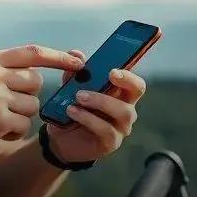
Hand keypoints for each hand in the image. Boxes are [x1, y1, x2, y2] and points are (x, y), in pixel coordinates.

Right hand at [0, 45, 83, 164]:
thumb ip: (0, 69)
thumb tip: (35, 70)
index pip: (32, 52)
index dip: (58, 56)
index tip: (78, 61)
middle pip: (35, 82)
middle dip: (28, 96)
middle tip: (5, 105)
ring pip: (32, 105)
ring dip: (20, 116)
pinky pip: (24, 125)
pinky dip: (13, 132)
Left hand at [45, 49, 146, 163]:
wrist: (60, 138)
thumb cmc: (72, 109)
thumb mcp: (69, 88)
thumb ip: (73, 72)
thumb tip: (76, 54)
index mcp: (120, 93)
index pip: (136, 82)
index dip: (128, 75)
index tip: (112, 71)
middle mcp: (126, 109)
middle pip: (136, 93)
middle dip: (120, 83)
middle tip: (100, 79)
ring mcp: (121, 127)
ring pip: (123, 112)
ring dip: (100, 101)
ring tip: (77, 98)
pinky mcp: (111, 142)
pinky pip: (106, 130)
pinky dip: (88, 119)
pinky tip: (72, 112)